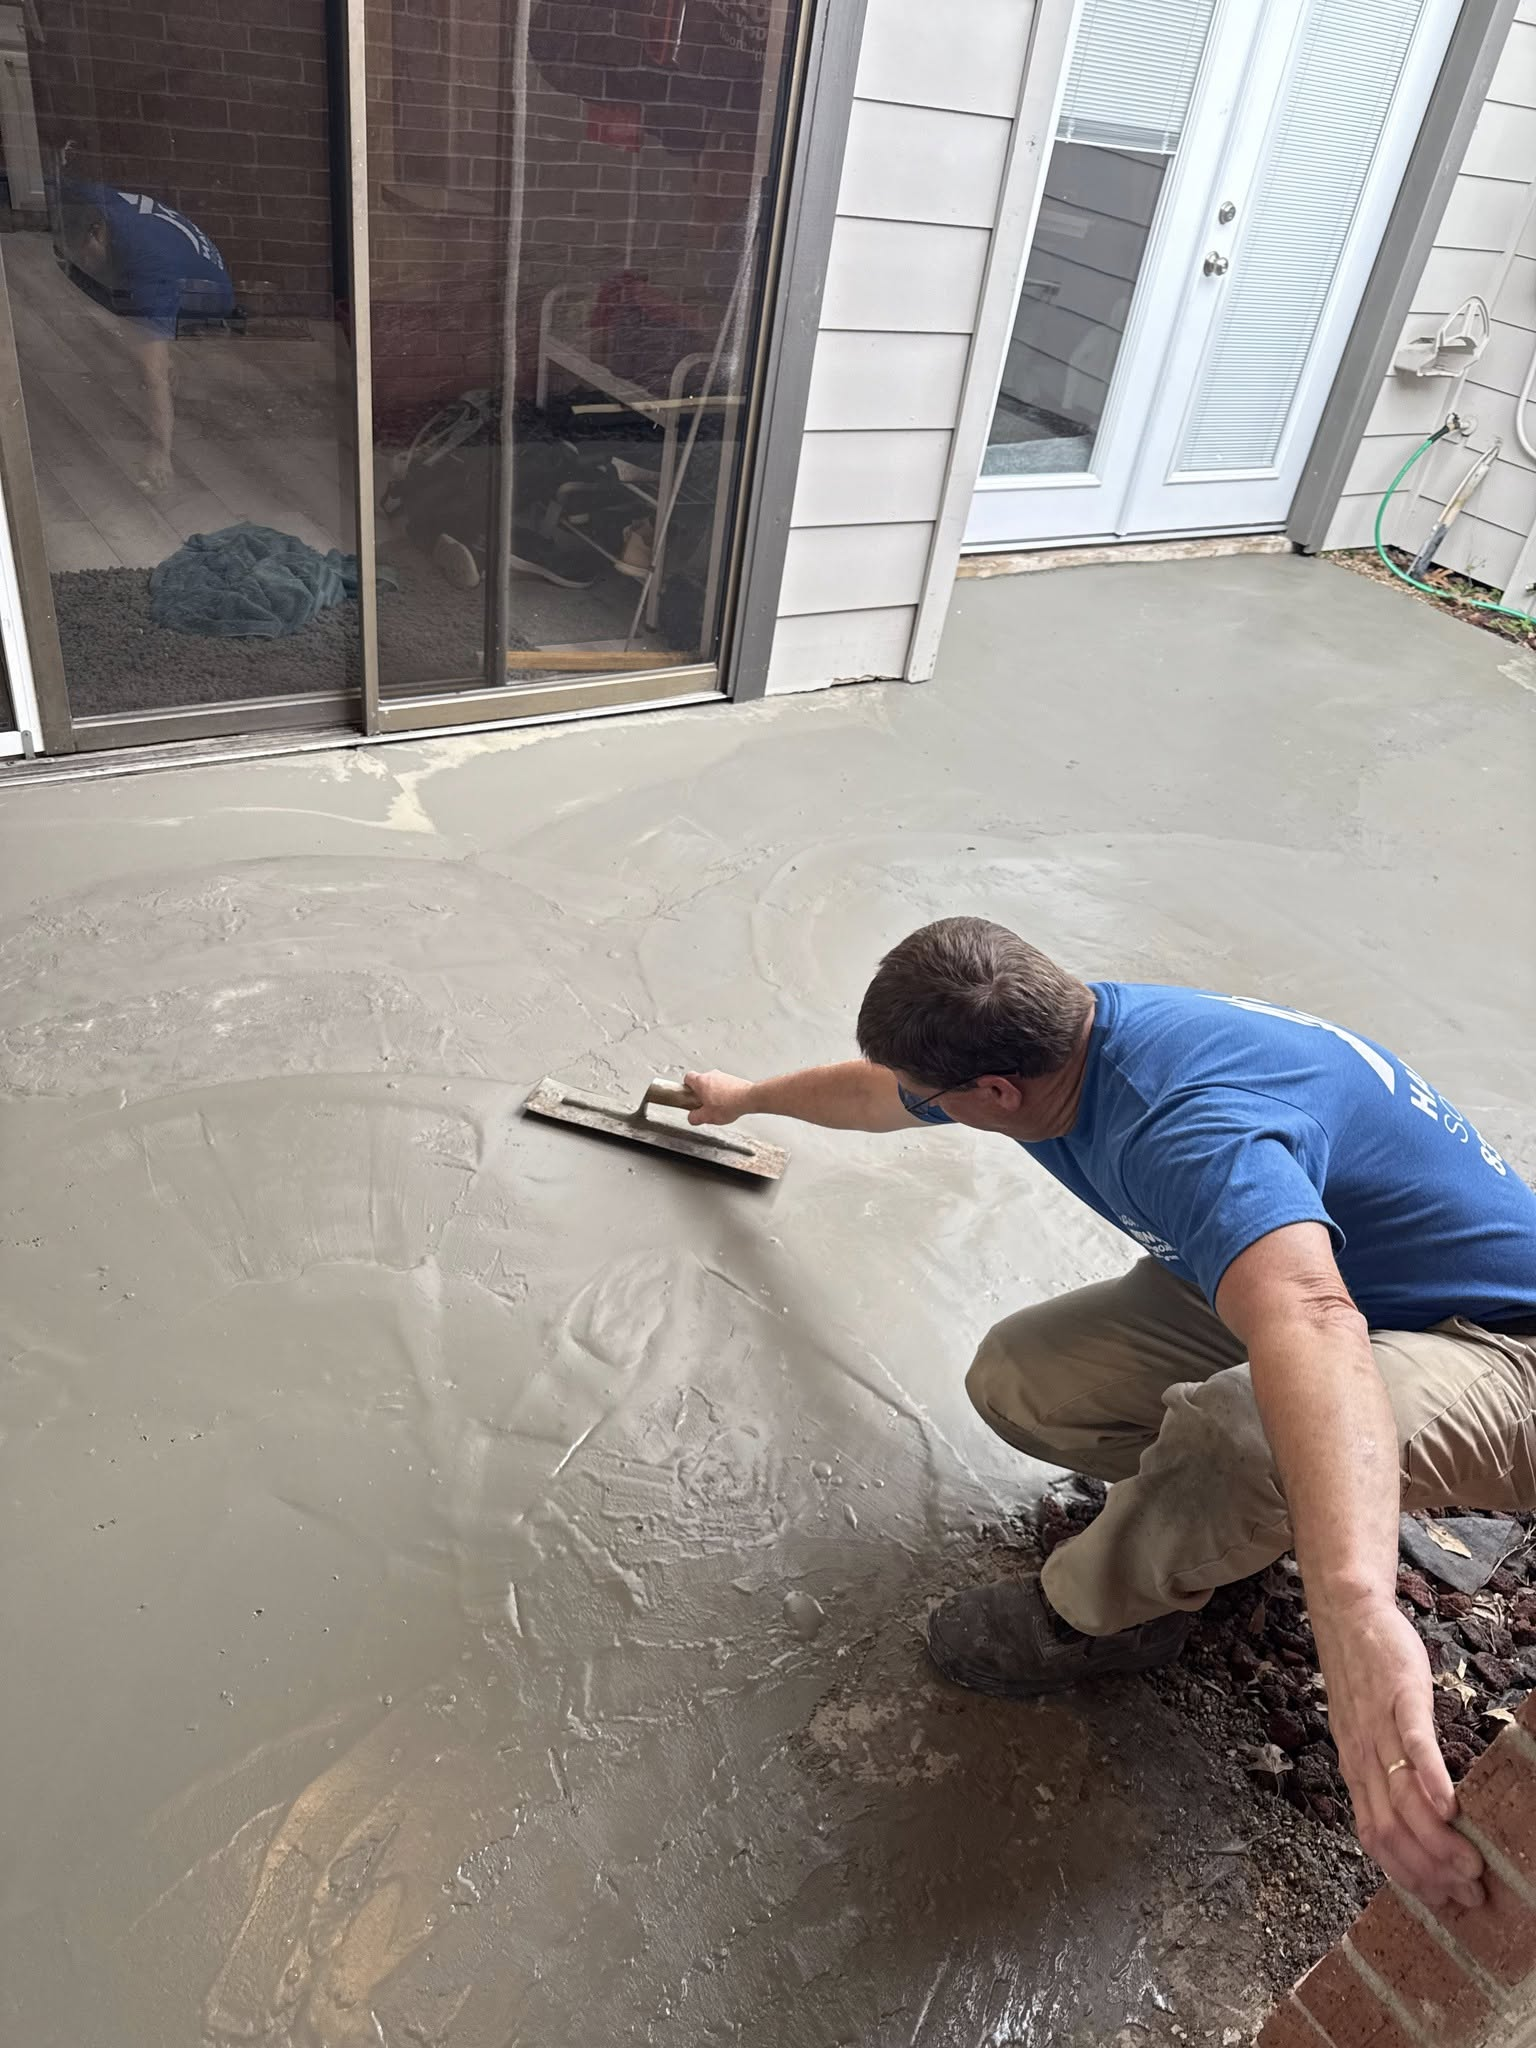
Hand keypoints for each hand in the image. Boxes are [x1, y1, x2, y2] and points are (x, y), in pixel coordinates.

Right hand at [682, 1070, 754, 1125]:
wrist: (749, 1098)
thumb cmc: (729, 1104)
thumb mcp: (707, 1117)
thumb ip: (695, 1117)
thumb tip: (692, 1118)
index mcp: (701, 1081)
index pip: (687, 1077)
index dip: (686, 1087)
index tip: (689, 1095)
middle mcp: (711, 1075)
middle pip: (701, 1082)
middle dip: (701, 1093)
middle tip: (704, 1105)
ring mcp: (723, 1076)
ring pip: (713, 1083)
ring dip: (713, 1093)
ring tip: (718, 1106)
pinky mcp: (732, 1079)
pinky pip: (724, 1085)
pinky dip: (724, 1093)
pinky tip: (728, 1104)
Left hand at [1311, 1593, 1483, 1907]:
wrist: (1348, 1615)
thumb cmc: (1363, 1677)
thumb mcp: (1363, 1733)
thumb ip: (1382, 1772)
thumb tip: (1414, 1817)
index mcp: (1355, 1769)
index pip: (1376, 1838)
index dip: (1407, 1874)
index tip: (1442, 1901)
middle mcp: (1362, 1756)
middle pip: (1392, 1829)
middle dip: (1430, 1871)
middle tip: (1469, 1895)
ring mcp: (1380, 1727)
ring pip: (1402, 1796)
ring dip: (1437, 1839)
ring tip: (1471, 1867)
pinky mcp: (1400, 1698)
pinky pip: (1413, 1744)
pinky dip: (1430, 1779)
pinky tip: (1451, 1807)